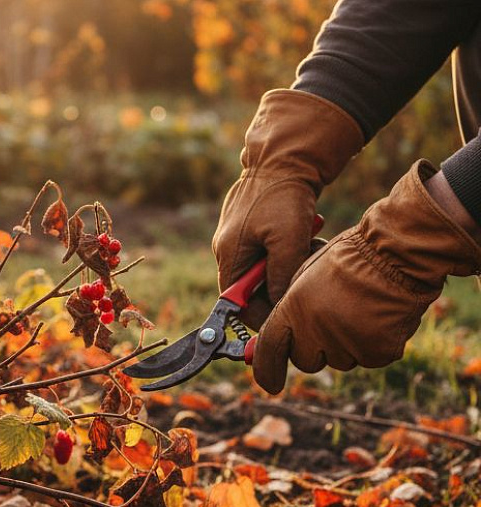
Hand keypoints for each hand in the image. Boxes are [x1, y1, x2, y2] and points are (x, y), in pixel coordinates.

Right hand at [213, 89, 363, 328]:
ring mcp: (239, 238)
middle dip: (280, 287)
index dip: (260, 315)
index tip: (287, 317)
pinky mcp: (252, 228)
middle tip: (305, 275)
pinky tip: (308, 237)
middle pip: (251, 289)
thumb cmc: (283, 197)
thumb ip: (280, 278)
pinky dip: (290, 252)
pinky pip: (270, 253)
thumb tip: (279, 309)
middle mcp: (228, 250)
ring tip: (311, 249)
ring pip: (264, 271)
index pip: (235, 303)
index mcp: (228, 255)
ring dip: (289, 267)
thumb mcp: (287, 241)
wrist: (284, 156)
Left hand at [253, 161, 480, 393]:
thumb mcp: (306, 277)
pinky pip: (369, 358)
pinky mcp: (378, 352)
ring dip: (345, 345)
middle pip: (306, 361)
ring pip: (340, 360)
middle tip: (331, 320)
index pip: (269, 350)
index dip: (267, 370)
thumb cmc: (350, 259)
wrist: (398, 254)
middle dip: (315, 348)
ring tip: (360, 310)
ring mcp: (348, 344)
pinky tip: (380, 317)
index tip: (270, 384)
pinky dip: (374, 344)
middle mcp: (316, 332)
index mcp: (293, 309)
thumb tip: (280, 338)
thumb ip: (289, 311)